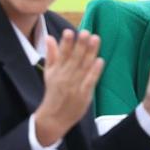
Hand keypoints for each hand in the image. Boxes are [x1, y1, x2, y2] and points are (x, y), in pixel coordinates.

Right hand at [35, 29, 104, 145]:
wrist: (53, 118)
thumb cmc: (53, 92)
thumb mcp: (49, 73)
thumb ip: (51, 54)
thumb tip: (49, 37)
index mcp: (56, 70)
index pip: (61, 54)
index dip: (66, 43)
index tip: (69, 31)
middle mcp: (65, 77)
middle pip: (74, 58)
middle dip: (80, 45)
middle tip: (86, 32)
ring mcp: (74, 86)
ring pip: (83, 66)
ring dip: (90, 53)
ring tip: (96, 39)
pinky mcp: (83, 94)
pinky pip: (89, 81)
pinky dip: (94, 71)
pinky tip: (100, 60)